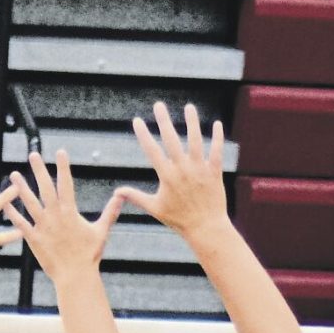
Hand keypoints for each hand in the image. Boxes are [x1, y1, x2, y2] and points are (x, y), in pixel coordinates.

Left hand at [3, 150, 122, 283]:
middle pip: (45, 188)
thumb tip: (122, 196)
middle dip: (39, 170)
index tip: (60, 152)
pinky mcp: (34, 239)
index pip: (66, 184)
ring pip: (30, 203)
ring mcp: (43, 227)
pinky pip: (21, 223)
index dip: (63, 167)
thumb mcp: (102, 231)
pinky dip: (13, 213)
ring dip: (22, 188)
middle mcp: (55, 216)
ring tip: (13, 174)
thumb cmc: (90, 255)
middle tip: (33, 154)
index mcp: (70, 212)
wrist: (75, 275)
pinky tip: (6, 203)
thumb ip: (110, 212)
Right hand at [115, 102, 225, 239]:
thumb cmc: (178, 219)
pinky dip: (217, 137)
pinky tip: (216, 124)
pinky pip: (216, 151)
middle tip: (158, 105)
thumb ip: (136, 197)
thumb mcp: (154, 208)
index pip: (152, 151)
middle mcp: (182, 169)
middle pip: (171, 140)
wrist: (205, 227)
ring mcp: (199, 169)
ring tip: (189, 107)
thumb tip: (117, 192)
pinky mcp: (214, 172)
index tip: (137, 120)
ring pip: (195, 140)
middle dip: (164, 121)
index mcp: (167, 176)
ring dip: (192, 122)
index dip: (143, 134)